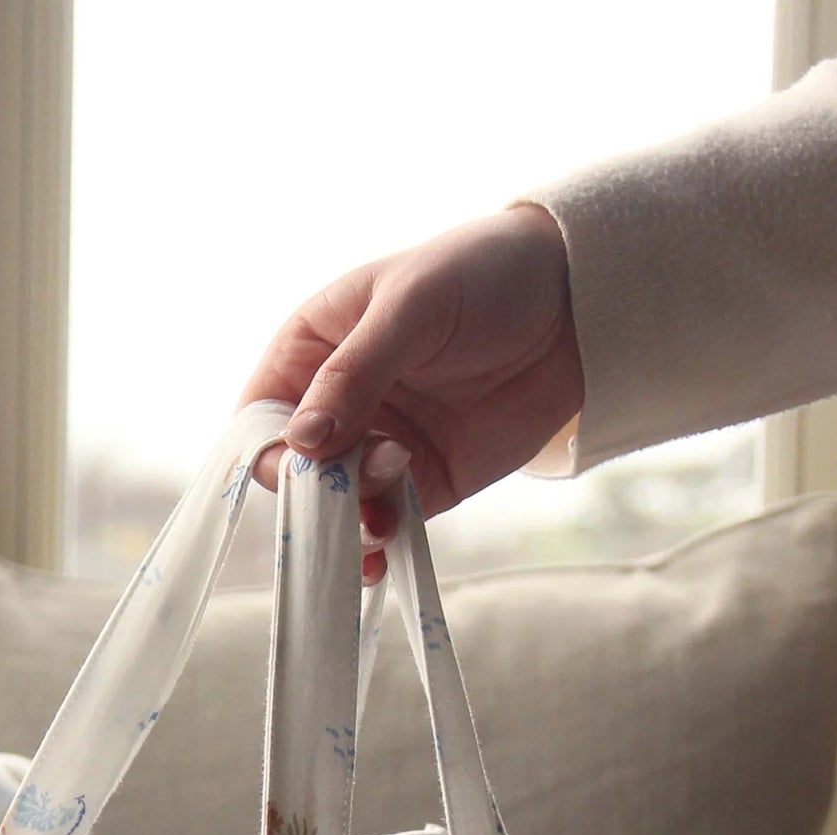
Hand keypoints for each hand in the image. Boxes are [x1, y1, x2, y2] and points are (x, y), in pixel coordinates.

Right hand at [239, 205, 582, 577]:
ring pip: (337, 506)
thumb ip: (355, 374)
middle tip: (360, 478)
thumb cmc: (483, 276)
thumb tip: (303, 443)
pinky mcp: (423, 481)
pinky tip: (381, 557)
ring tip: (392, 495)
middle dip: (317, 487)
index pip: (261, 415)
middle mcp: (336, 405)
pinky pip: (386, 523)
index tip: (303, 459)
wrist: (575, 304)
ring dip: (350, 519)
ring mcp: (378, 447)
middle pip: (295, 471)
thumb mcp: (412, 307)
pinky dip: (379, 546)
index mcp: (313, 350)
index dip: (270, 446)